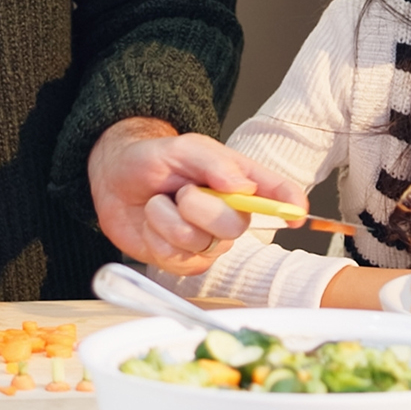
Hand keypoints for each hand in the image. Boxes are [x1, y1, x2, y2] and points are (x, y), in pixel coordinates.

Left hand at [87, 118, 305, 276]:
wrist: (114, 181)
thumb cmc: (152, 160)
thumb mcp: (180, 147)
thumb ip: (212, 161)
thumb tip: (244, 185)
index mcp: (238, 181)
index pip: (276, 193)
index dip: (290, 204)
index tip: (296, 213)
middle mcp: (230, 214)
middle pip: (235, 226)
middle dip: (200, 207)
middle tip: (180, 192)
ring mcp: (209, 241)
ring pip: (201, 243)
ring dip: (168, 220)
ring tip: (159, 204)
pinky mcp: (186, 261)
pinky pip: (177, 260)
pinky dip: (156, 238)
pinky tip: (153, 225)